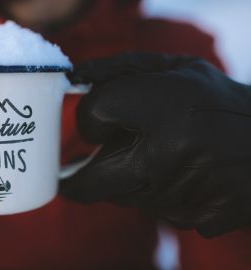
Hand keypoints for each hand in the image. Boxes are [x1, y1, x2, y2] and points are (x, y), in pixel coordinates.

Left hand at [60, 53, 250, 237]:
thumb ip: (120, 70)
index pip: (95, 112)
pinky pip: (152, 209)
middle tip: (72, 174)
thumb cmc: (219, 102)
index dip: (90, 115)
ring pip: (121, 195)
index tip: (98, 119)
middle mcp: (170, 156)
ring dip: (125, 179)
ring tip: (154, 156)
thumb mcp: (175, 70)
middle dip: (80, 177)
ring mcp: (182, 195)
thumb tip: (74, 79)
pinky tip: (177, 175)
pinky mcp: (196, 219)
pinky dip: (153, 193)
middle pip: (91, 181)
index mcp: (166, 109)